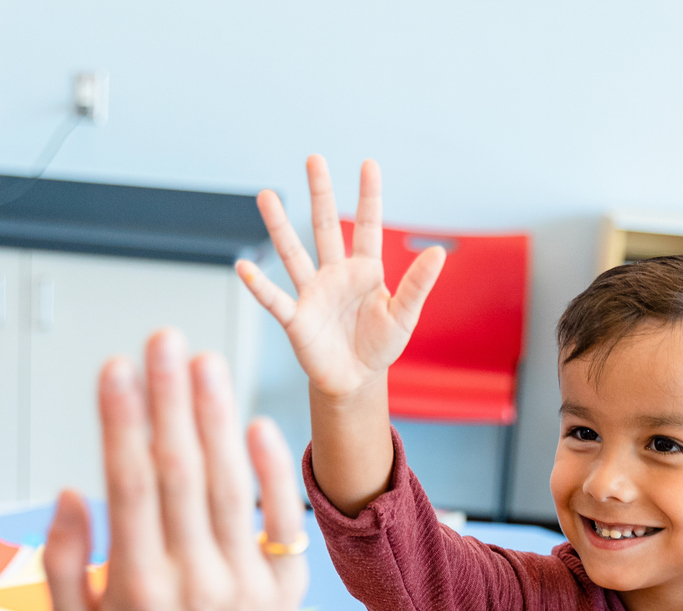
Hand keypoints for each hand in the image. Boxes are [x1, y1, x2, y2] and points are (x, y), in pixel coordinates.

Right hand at [45, 329, 307, 610]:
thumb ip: (63, 563)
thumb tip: (70, 492)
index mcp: (139, 590)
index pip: (130, 488)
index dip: (122, 424)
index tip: (114, 368)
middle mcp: (196, 584)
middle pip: (183, 475)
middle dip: (170, 401)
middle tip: (163, 339)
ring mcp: (247, 586)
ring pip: (232, 487)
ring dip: (217, 419)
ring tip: (205, 361)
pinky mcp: (285, 588)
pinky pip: (281, 521)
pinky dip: (271, 472)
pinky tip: (255, 422)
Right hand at [236, 156, 444, 400]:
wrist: (356, 379)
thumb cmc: (379, 345)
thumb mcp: (404, 315)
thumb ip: (418, 284)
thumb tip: (439, 252)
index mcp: (365, 270)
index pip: (368, 226)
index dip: (369, 196)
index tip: (369, 164)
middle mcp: (335, 274)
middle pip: (326, 227)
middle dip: (321, 194)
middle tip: (314, 159)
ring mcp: (313, 293)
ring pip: (293, 253)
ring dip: (279, 226)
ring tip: (267, 195)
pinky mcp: (297, 320)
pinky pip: (275, 299)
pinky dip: (259, 285)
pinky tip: (244, 267)